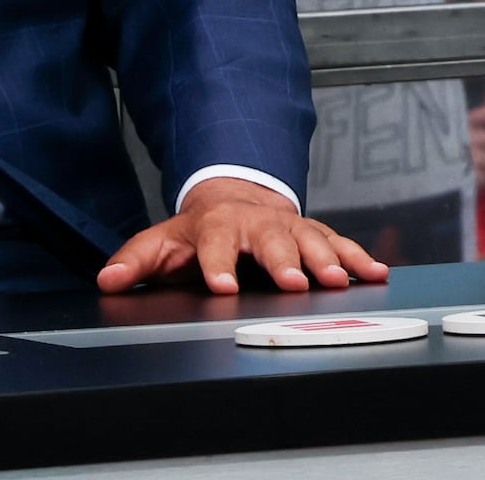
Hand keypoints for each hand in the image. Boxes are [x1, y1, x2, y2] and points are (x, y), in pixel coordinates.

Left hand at [94, 177, 386, 296]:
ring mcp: (290, 226)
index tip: (223, 287)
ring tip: (339, 280)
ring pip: (312, 240)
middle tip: (297, 283)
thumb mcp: (162, 242)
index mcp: (218, 224)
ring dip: (328, 260)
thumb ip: (136, 260)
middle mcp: (259, 223)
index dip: (218, 266)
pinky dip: (360, 258)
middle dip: (285, 262)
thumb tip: (108, 279)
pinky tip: (377, 273)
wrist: (239, 196)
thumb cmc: (199, 229)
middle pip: (273, 242)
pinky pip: (341, 244)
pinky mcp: (315, 233)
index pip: (216, 244)